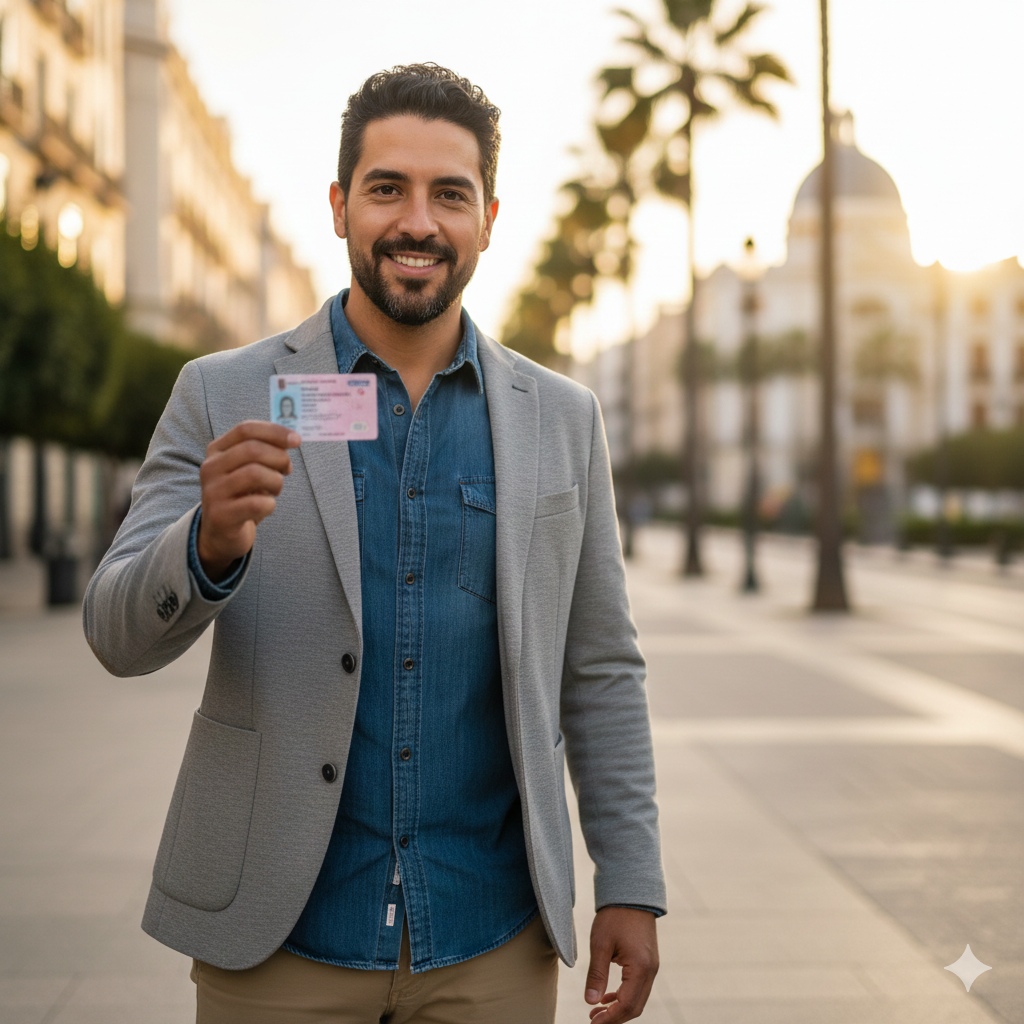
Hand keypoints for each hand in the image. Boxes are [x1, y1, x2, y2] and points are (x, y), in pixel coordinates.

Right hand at [197, 420, 299, 579]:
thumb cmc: (241, 495)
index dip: (275, 432)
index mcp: (217, 450)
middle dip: (279, 458)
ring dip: (276, 481)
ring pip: (255, 474)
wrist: (221, 533)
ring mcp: (213, 492)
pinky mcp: (222, 515)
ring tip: (275, 489)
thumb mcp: (248, 468)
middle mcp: (210, 468)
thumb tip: (292, 439)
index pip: (246, 429)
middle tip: (287, 469)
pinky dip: (270, 504)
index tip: (297, 440)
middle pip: (252, 449)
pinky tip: (265, 507)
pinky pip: (257, 503)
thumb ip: (265, 451)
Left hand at [584, 907, 658, 1022]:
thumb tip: (590, 1002)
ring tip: (597, 1011)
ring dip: (619, 1009)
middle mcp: (651, 970)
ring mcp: (652, 966)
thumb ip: (597, 975)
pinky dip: (624, 996)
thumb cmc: (615, 916)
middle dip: (615, 1018)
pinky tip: (607, 997)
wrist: (631, 893)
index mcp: (640, 967)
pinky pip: (639, 987)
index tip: (592, 1023)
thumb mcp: (600, 944)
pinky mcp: (648, 961)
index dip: (609, 1018)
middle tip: (593, 1021)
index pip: (626, 1005)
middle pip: (635, 1007)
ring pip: (638, 999)